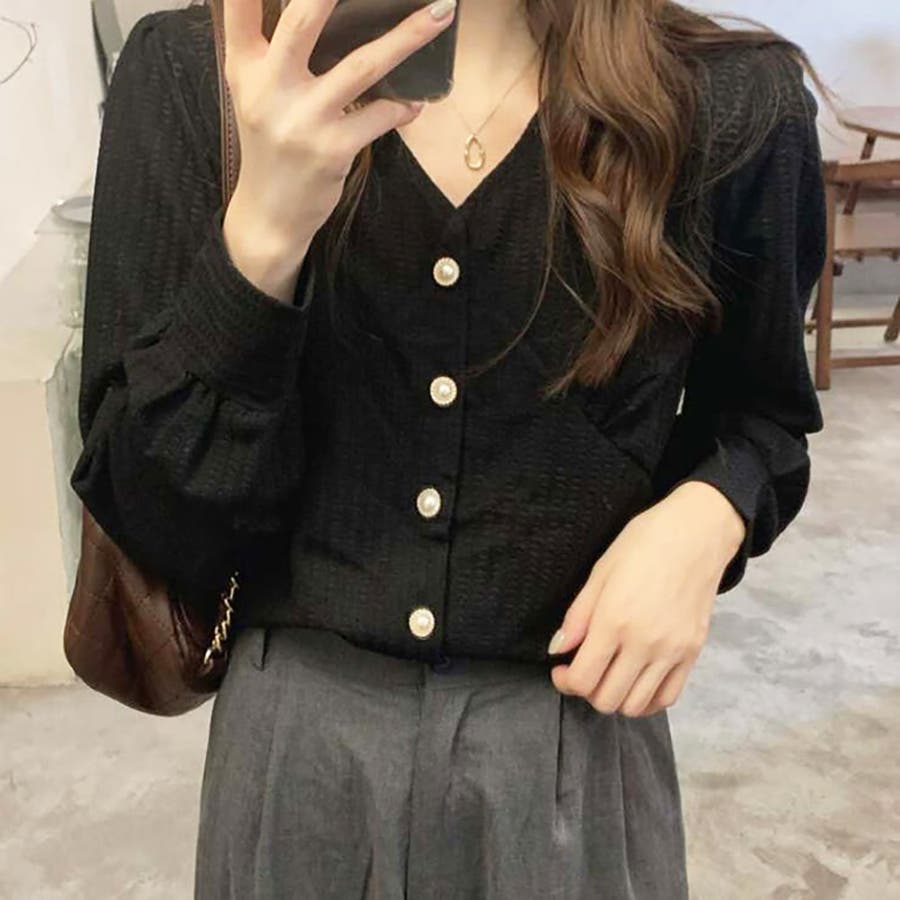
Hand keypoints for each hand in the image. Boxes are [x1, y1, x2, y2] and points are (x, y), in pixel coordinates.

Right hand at [220, 0, 457, 297]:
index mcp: (245, 67)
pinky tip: (416, 103)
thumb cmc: (270, 144)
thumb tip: (314, 7)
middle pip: (304, 20)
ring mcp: (303, 120)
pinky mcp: (333, 149)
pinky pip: (380, 117)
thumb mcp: (253, 93)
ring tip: (440, 14)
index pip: (240, 6)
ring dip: (407, 37)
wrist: (270, 214)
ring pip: (362, 65)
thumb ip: (268, 48)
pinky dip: (403, 107)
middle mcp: (268, 88)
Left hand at [547, 481, 745, 717]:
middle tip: (582, 670)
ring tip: (608, 674)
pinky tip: (635, 682)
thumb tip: (558, 648)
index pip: (583, 679)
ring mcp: (673, 652)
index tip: (561, 668)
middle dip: (586, 690)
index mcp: (615, 621)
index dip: (564, 681)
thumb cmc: (644, 543)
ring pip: (636, 706)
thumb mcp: (600, 571)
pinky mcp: (693, 653)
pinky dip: (646, 700)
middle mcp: (645, 643)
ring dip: (615, 697)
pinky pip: (667, 697)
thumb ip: (578, 616)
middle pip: (607, 699)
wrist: (697, 533)